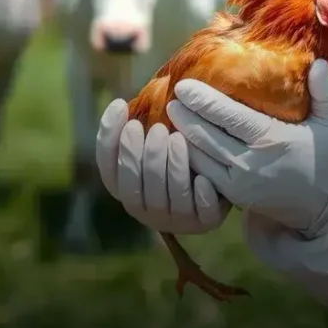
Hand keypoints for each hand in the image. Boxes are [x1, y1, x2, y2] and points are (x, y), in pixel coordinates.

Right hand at [95, 99, 230, 233]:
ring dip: (171, 166)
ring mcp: (173, 218)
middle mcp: (144, 208)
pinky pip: (199, 211)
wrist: (218, 185)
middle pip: (134, 183)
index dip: (110, 139)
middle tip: (156, 128)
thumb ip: (137, 130)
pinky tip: (202, 178)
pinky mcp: (203, 222)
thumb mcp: (155, 144)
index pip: (108, 168)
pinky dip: (199, 194)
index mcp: (126, 188)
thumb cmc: (178, 156)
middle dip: (141, 154)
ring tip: (178, 138)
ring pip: (165, 196)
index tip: (121, 106)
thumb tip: (120, 105)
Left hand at [166, 59, 327, 235]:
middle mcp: (251, 163)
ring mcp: (238, 182)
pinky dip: (187, 155)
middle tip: (172, 94)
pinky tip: (178, 139)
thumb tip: (316, 63)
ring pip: (199, 156)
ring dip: (181, 134)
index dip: (204, 101)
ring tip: (171, 112)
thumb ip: (326, 93)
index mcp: (273, 140)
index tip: (183, 85)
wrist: (319, 206)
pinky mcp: (231, 195)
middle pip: (207, 135)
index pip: (230, 118)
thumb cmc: (324, 156)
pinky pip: (202, 173)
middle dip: (185, 114)